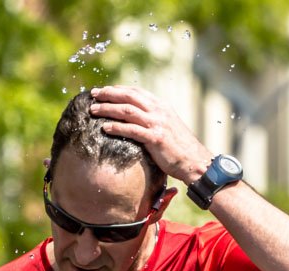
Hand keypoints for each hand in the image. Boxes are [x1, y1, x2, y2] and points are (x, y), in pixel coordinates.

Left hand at [89, 85, 211, 184]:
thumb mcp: (168, 127)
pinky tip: (105, 128)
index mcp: (161, 106)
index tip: (104, 90)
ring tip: (93, 110)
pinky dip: (117, 127)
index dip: (118, 89)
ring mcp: (157, 124)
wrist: (195, 161)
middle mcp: (159, 111)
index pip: (136, 92)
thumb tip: (137, 118)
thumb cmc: (180, 148)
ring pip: (127, 111)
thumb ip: (154, 119)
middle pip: (129, 97)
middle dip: (108, 94)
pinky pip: (131, 130)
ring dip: (108, 109)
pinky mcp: (155, 138)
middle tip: (93, 95)